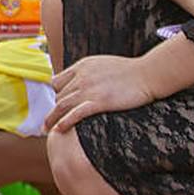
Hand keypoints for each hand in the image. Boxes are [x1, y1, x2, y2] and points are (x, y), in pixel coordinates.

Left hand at [45, 54, 159, 132]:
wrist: (148, 74)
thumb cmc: (130, 71)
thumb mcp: (103, 65)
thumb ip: (89, 73)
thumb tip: (81, 83)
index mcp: (82, 66)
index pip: (57, 81)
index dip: (54, 94)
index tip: (53, 105)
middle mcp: (81, 77)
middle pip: (59, 95)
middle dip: (52, 109)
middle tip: (47, 121)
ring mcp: (89, 89)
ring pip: (62, 105)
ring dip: (51, 118)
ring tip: (46, 129)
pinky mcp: (99, 101)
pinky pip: (76, 113)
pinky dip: (65, 121)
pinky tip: (60, 129)